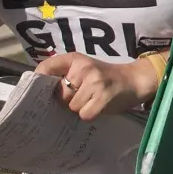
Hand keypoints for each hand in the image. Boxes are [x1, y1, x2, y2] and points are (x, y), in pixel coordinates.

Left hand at [35, 53, 157, 119]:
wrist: (134, 80)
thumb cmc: (105, 78)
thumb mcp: (84, 70)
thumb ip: (64, 76)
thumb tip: (40, 94)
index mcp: (75, 59)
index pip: (47, 67)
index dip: (38, 82)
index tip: (37, 93)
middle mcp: (83, 67)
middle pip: (59, 94)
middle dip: (67, 101)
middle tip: (81, 97)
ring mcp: (94, 82)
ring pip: (72, 106)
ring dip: (80, 108)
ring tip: (92, 101)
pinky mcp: (103, 97)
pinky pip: (84, 114)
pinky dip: (90, 114)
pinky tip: (99, 107)